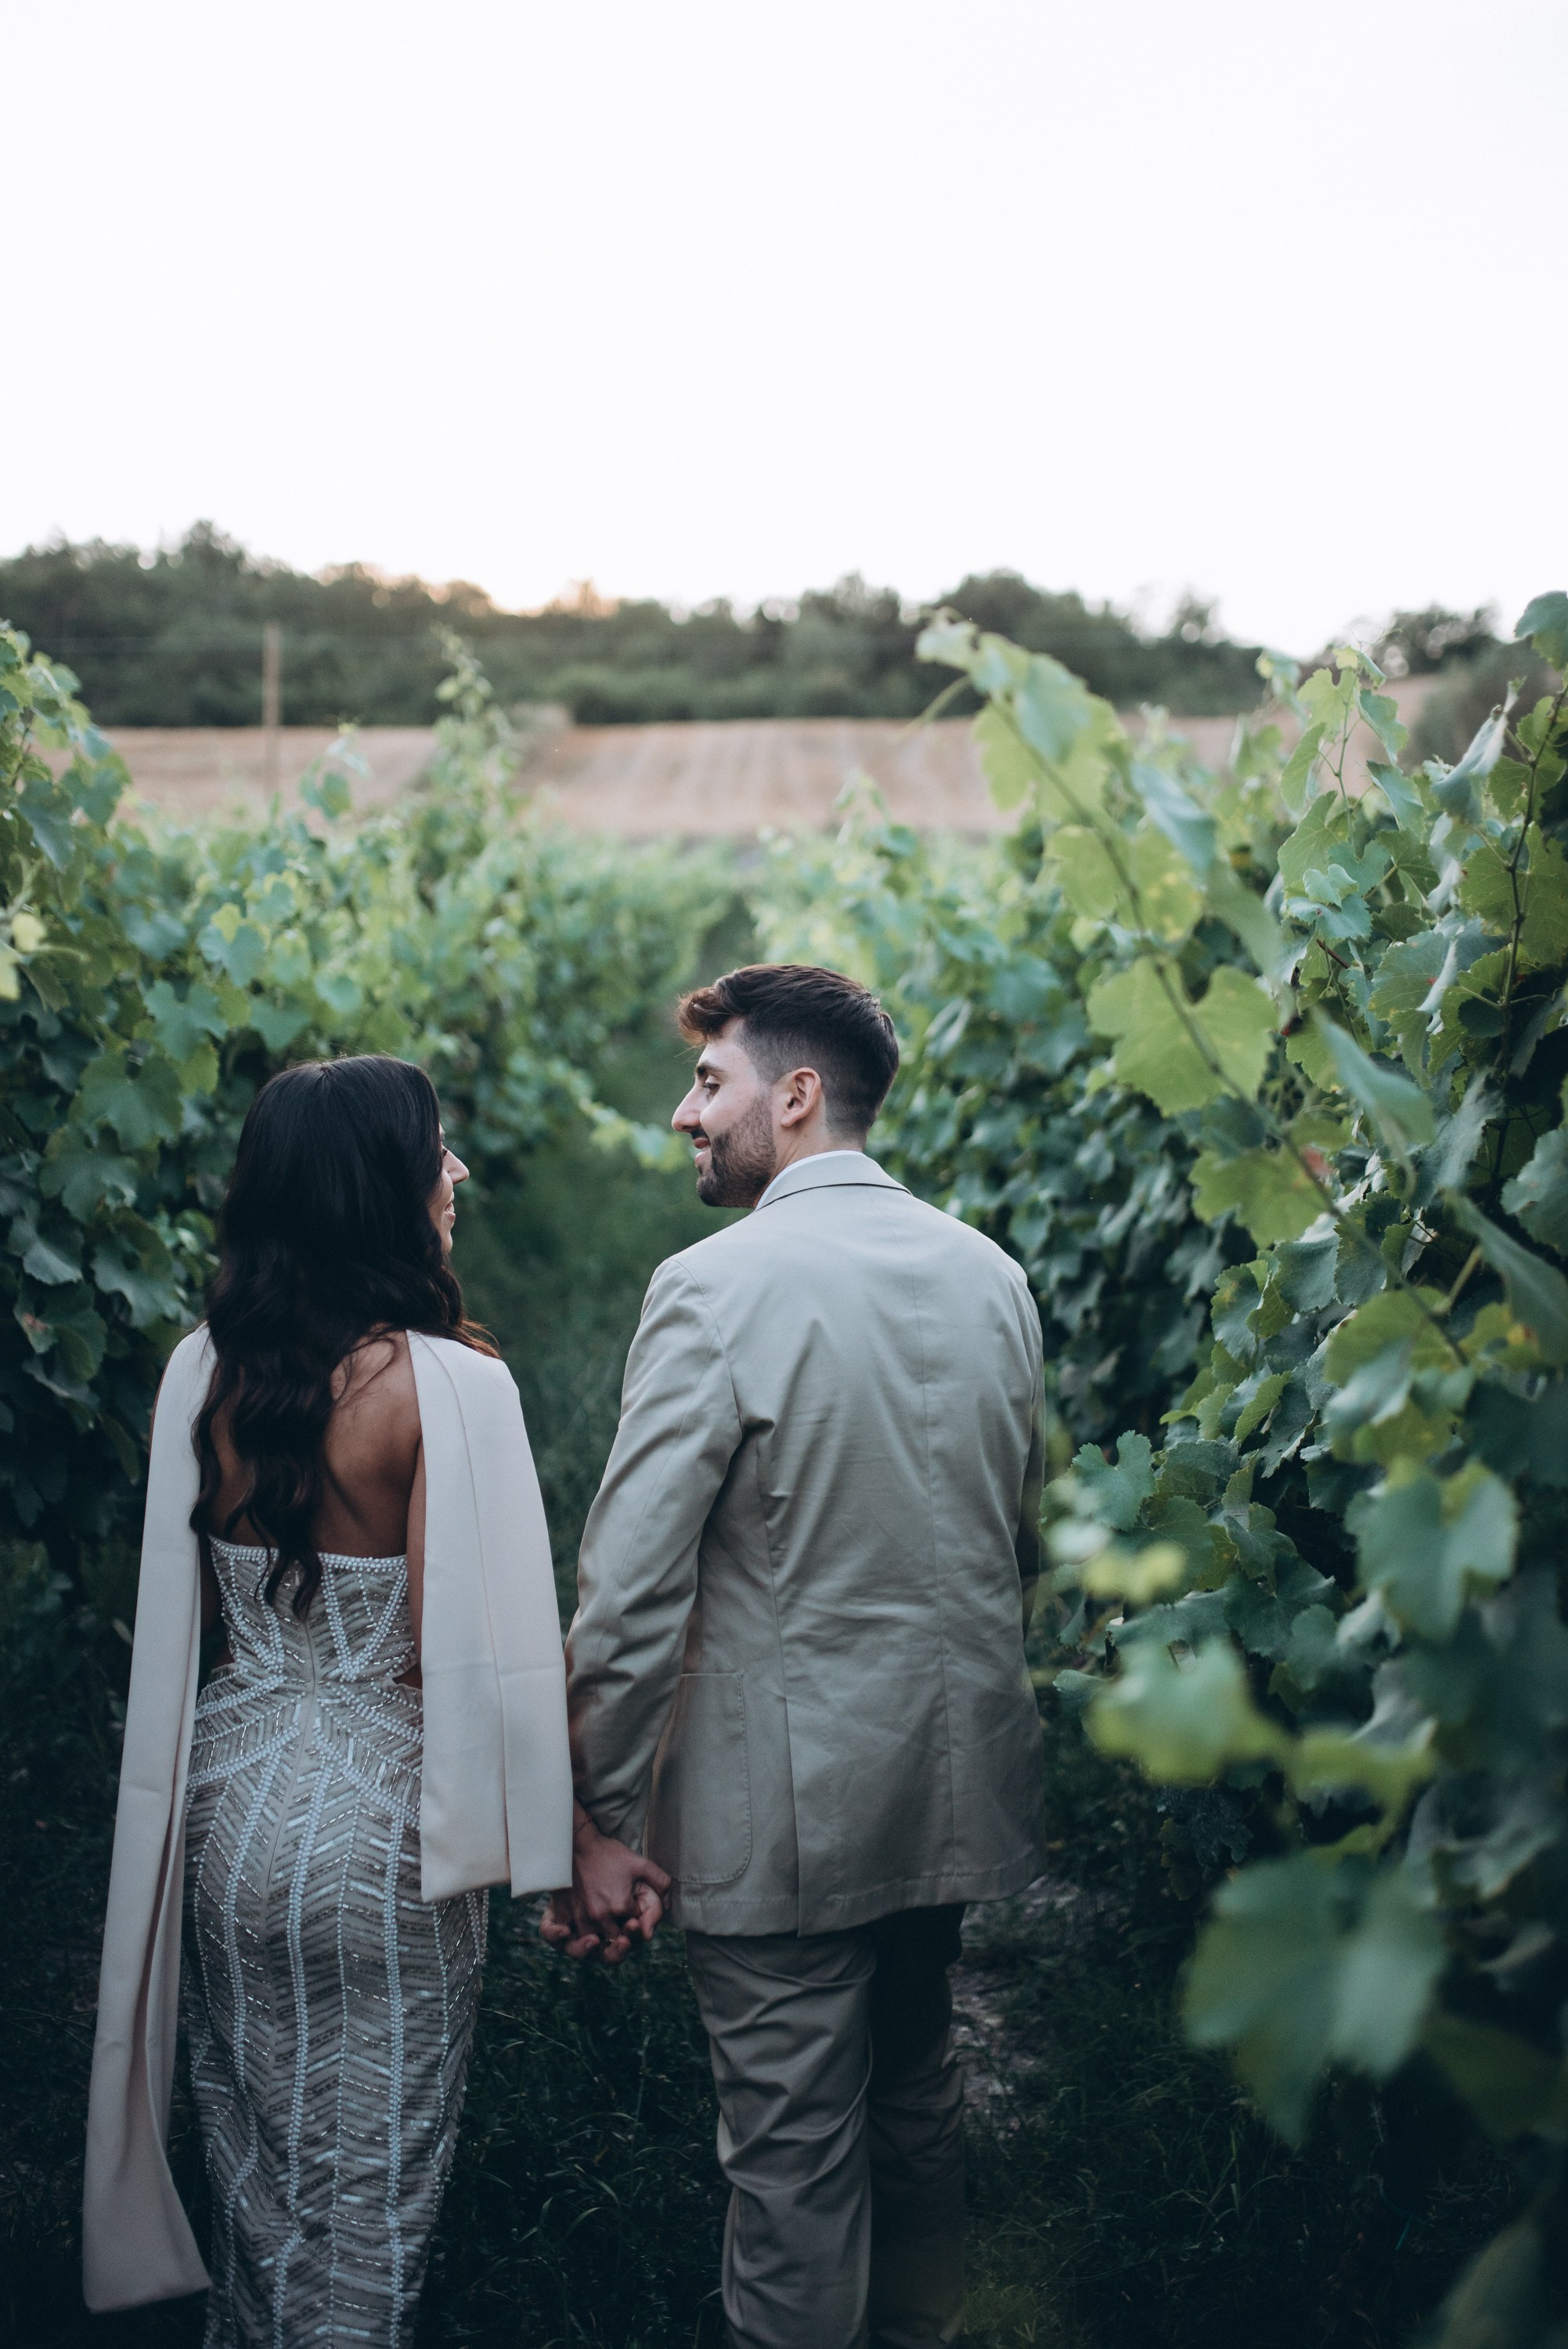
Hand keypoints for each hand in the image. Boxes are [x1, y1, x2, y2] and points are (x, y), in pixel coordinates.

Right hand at [538, 1808, 671, 1963]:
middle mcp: (601, 1916)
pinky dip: (575, 1942)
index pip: (636, 1927)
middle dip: (624, 1936)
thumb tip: (668, 1903)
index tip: (636, 1914)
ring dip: (602, 1943)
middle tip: (625, 1926)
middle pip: (617, 1940)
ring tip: (606, 1934)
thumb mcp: (640, 1863)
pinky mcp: (565, 1914)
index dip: (639, 1923)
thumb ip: (661, 1882)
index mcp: (621, 1905)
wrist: (577, 1843)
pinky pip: (569, 1939)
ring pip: (595, 1945)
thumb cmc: (609, 1853)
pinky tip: (579, 1935)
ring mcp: (581, 1917)